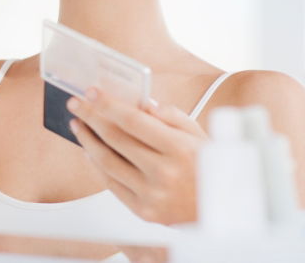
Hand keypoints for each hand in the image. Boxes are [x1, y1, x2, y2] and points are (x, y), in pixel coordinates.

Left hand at [66, 88, 208, 224]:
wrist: (228, 214)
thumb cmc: (214, 168)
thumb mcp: (200, 136)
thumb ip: (171, 117)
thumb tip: (141, 105)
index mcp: (179, 149)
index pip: (132, 120)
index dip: (107, 104)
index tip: (91, 92)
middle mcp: (163, 173)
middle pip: (115, 139)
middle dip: (90, 117)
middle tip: (76, 103)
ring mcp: (152, 195)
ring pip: (107, 162)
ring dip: (87, 140)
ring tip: (78, 125)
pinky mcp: (144, 212)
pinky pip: (112, 184)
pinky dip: (97, 165)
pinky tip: (89, 151)